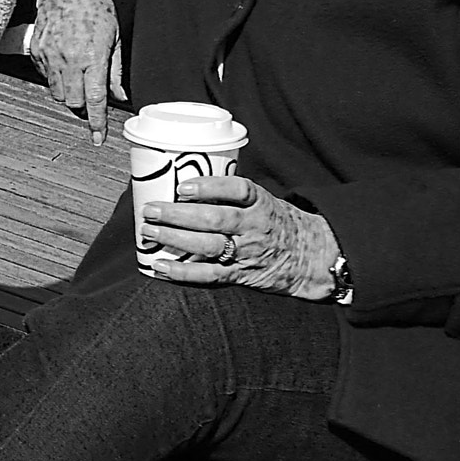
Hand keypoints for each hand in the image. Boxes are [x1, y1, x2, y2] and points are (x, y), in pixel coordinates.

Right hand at [30, 0, 126, 144]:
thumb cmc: (95, 6)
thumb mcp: (115, 37)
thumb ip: (116, 70)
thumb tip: (120, 96)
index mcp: (92, 57)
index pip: (94, 100)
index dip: (97, 122)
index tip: (98, 138)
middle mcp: (69, 60)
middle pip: (73, 102)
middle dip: (82, 107)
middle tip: (90, 99)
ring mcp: (49, 56)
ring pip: (58, 93)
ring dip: (69, 93)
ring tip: (78, 78)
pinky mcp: (36, 52)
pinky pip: (45, 77)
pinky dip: (56, 78)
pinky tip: (65, 63)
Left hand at [142, 173, 338, 298]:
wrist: (310, 257)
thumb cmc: (277, 223)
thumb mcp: (264, 201)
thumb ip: (232, 195)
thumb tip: (185, 185)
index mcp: (261, 203)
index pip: (239, 189)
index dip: (209, 187)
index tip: (184, 186)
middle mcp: (254, 226)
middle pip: (214, 219)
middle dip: (178, 214)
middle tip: (151, 210)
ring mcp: (247, 252)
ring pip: (208, 246)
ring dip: (174, 238)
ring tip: (149, 231)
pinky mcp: (240, 274)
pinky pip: (209, 275)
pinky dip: (182, 272)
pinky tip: (160, 266)